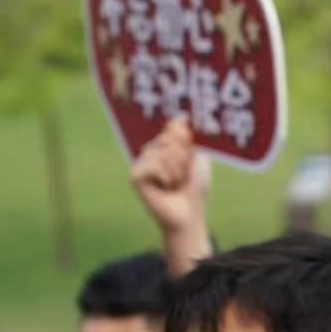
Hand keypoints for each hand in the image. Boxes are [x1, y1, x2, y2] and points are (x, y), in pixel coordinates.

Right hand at [130, 118, 210, 237]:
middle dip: (183, 158)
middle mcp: (150, 151)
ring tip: (174, 184)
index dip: (186, 143)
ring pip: (162, 152)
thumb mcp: (197, 158)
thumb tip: (180, 117)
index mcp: (164, 145)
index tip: (191, 159)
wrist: (189, 214)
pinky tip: (164, 188)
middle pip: (169, 138)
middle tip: (182, 176)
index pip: (174, 128)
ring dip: (176, 170)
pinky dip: (165, 176)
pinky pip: (153, 164)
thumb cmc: (195, 188)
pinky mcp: (134, 175)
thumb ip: (187, 138)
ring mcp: (140, 162)